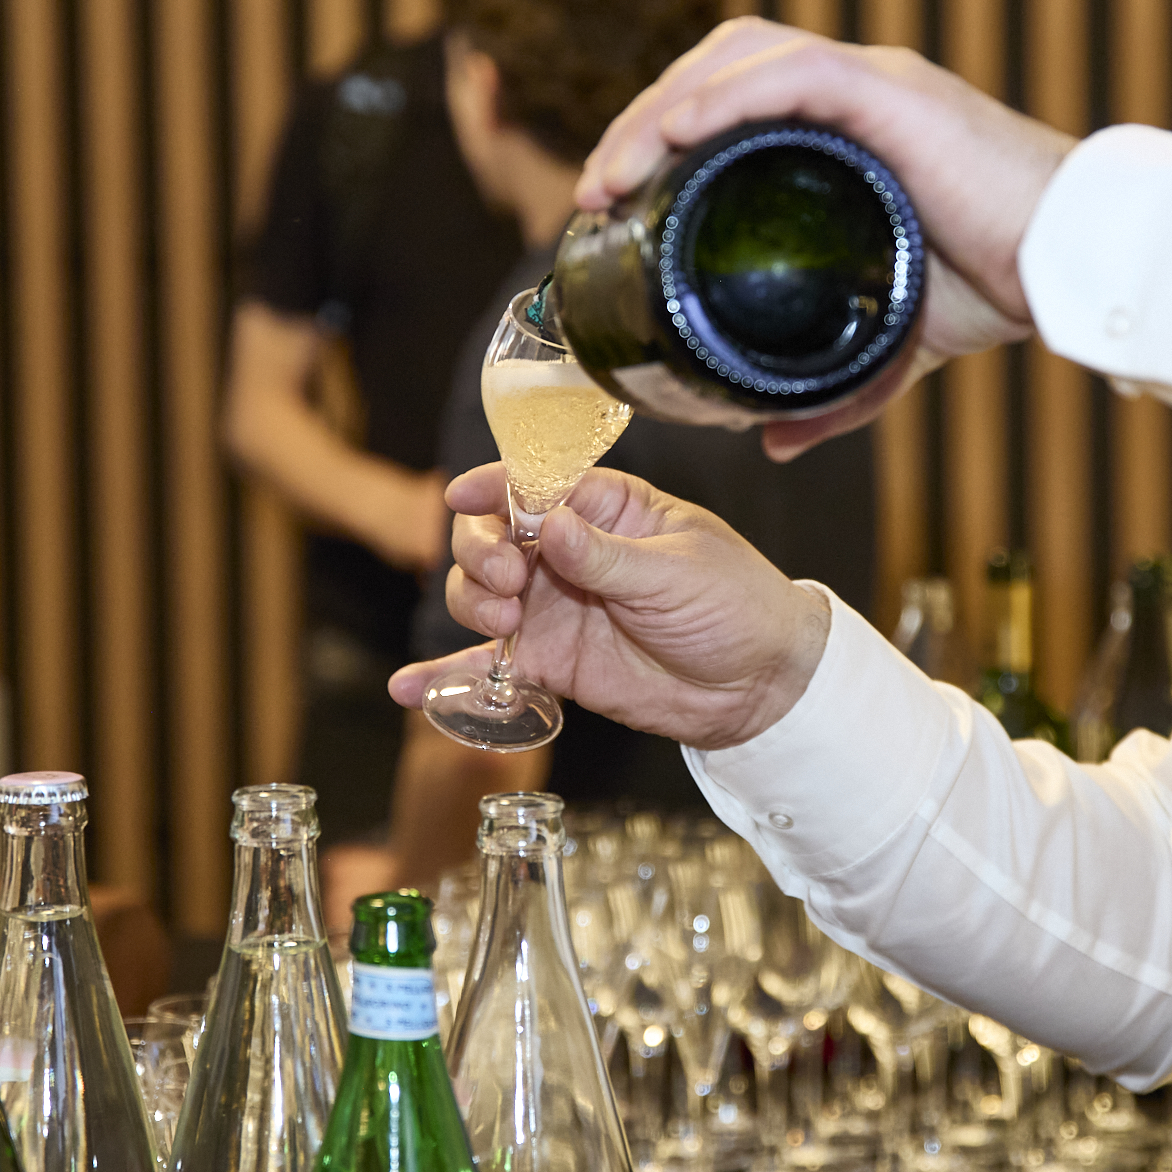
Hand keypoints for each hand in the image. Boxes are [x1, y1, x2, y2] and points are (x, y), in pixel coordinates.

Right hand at [387, 464, 832, 750]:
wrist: (760, 686)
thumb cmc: (734, 605)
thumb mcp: (675, 572)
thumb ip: (605, 555)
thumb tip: (548, 526)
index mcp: (603, 508)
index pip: (530, 482)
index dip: (490, 487)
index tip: (466, 499)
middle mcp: (566, 552)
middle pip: (489, 536)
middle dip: (481, 551)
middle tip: (510, 580)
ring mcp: (552, 608)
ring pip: (478, 594)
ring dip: (471, 602)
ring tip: (504, 622)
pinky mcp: (550, 663)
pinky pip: (488, 669)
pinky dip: (449, 678)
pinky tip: (410, 688)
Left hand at [576, 18, 1075, 459]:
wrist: (1073, 269)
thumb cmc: (1000, 286)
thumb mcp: (893, 349)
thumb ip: (833, 394)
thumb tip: (777, 444)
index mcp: (844, 133)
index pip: (728, 98)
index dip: (658, 133)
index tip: (608, 199)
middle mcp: (851, 94)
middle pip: (717, 66)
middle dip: (643, 118)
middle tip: (596, 189)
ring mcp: (871, 86)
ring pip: (738, 57)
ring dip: (661, 106)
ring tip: (614, 170)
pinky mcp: (894, 93)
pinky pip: (789, 74)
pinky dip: (722, 97)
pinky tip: (673, 132)